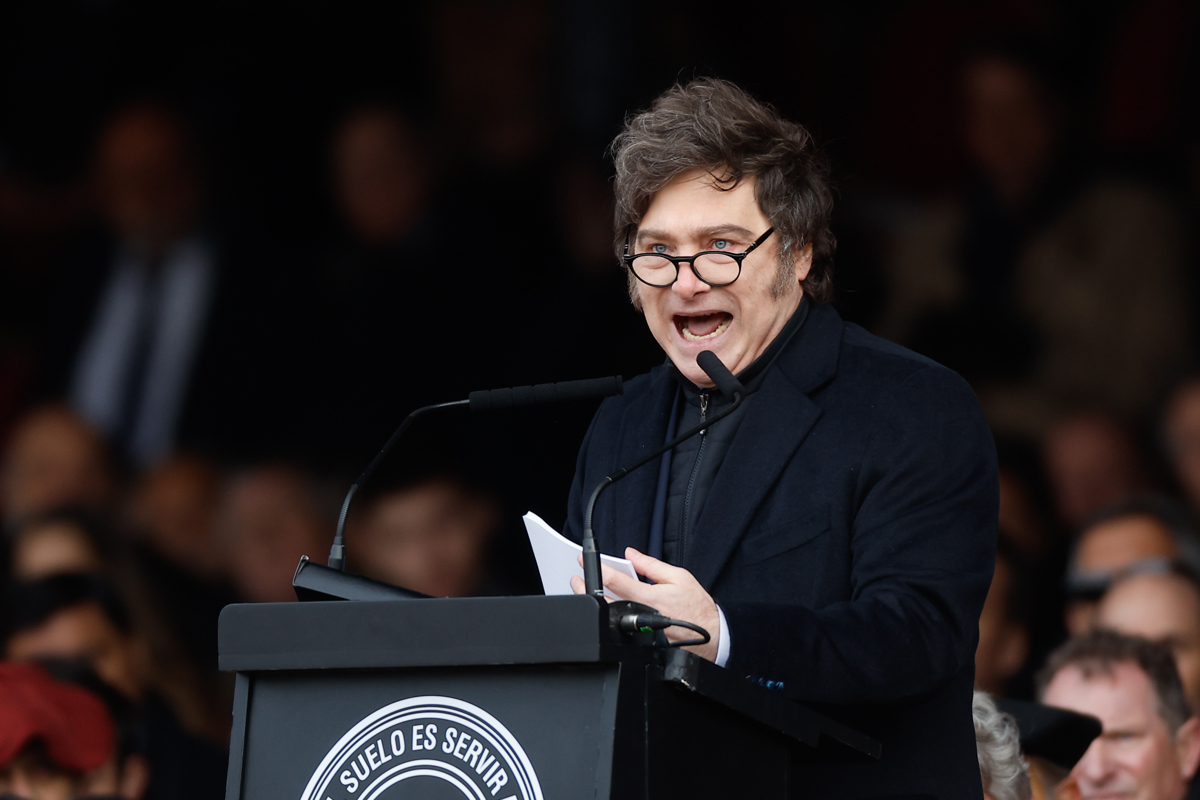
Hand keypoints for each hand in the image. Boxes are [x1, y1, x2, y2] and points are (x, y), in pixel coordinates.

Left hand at [570, 547, 719, 661]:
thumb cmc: (697, 606)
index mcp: (650, 597)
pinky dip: (608, 617)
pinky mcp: (640, 641)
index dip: (598, 568)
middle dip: (586, 588)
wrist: (711, 636)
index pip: (616, 580)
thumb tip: (631, 555)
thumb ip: (651, 565)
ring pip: (609, 616)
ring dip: (594, 603)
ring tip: (584, 591)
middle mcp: (642, 615)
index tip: (584, 560)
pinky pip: (619, 627)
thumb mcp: (678, 577)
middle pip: (606, 601)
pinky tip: (602, 609)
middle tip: (576, 578)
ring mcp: (640, 630)